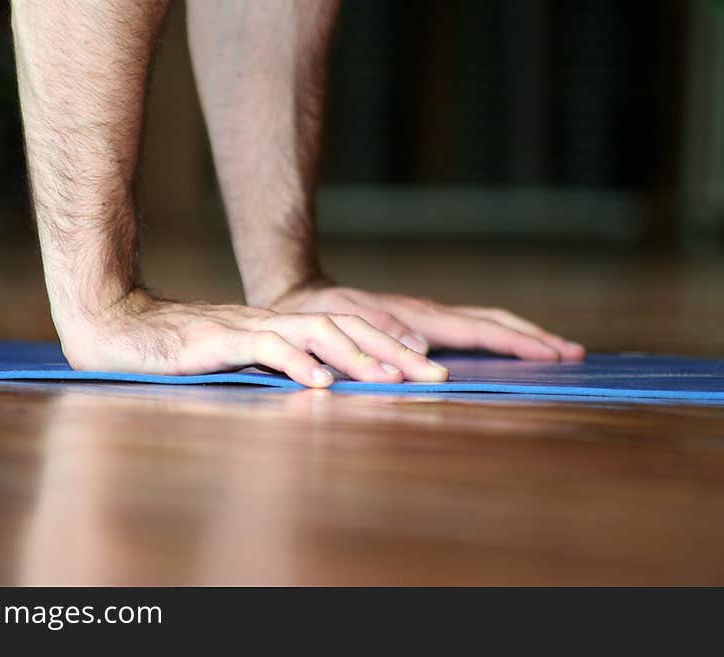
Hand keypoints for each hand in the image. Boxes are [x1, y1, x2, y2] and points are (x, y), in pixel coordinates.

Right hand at [57, 290, 449, 387]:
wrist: (120, 328)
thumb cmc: (178, 350)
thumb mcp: (238, 359)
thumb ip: (275, 364)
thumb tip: (320, 384)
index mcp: (282, 326)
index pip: (347, 329)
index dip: (388, 345)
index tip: (424, 367)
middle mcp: (274, 321)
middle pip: (347, 327)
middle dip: (394, 352)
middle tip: (435, 377)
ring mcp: (248, 326)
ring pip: (317, 333)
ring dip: (358, 358)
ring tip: (391, 383)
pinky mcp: (220, 339)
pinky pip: (265, 349)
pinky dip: (296, 364)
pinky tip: (319, 386)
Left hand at [269, 283, 585, 362]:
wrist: (302, 298)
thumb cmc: (321, 316)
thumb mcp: (341, 324)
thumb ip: (379, 335)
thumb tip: (423, 351)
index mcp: (418, 317)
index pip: (479, 331)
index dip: (518, 343)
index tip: (555, 353)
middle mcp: (429, 315)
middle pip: (493, 322)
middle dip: (534, 337)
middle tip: (574, 353)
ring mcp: (426, 317)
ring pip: (484, 323)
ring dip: (520, 336)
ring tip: (555, 351)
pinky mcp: (419, 323)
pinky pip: (467, 331)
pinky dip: (495, 339)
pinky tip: (504, 352)